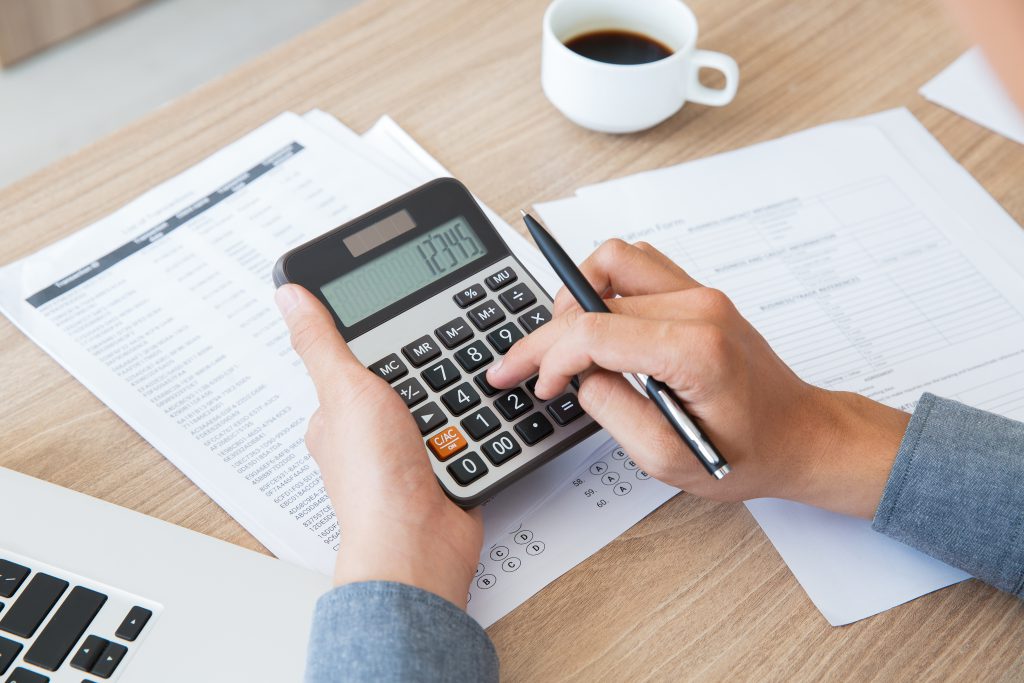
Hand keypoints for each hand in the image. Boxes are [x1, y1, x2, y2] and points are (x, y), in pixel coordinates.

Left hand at [276, 284, 482, 607]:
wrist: (421, 542)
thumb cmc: (374, 482)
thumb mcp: (346, 391)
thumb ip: (322, 343)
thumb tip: (290, 296)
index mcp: (335, 416)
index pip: (355, 360)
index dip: (380, 341)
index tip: (403, 325)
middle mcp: (367, 437)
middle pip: (403, 380)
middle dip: (426, 370)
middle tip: (439, 361)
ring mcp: (405, 455)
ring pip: (437, 404)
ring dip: (453, 398)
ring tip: (458, 391)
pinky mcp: (441, 469)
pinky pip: (463, 432)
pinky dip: (472, 426)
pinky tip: (474, 420)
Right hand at [487, 240, 909, 517]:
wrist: (801, 435)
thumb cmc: (748, 452)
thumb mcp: (669, 459)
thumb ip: (613, 412)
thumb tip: (579, 376)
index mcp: (694, 350)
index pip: (593, 331)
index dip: (550, 358)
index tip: (536, 384)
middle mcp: (699, 307)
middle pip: (593, 294)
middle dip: (547, 333)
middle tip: (519, 364)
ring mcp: (701, 293)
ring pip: (614, 259)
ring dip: (577, 295)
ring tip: (563, 342)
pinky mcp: (699, 293)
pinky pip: (637, 266)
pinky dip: (604, 288)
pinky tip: (596, 326)